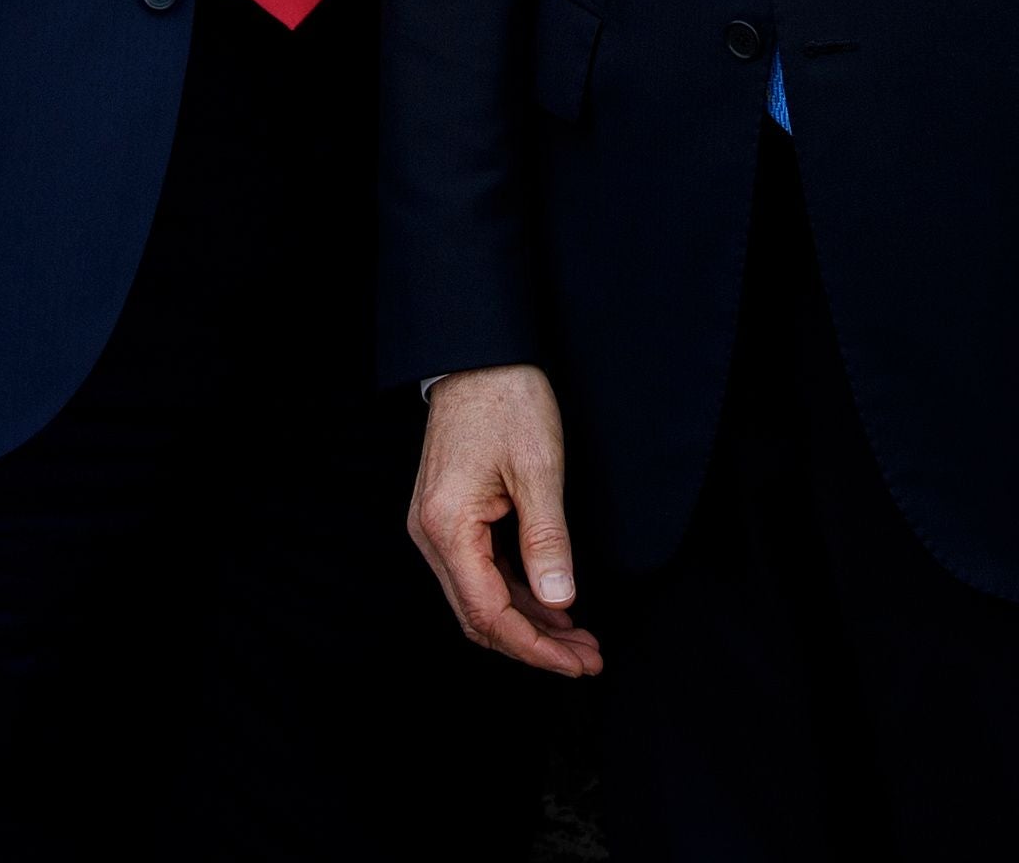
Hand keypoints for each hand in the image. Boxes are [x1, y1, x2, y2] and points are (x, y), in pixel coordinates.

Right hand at [409, 366, 601, 677]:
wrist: (478, 355)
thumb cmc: (507, 402)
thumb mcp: (538, 470)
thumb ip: (547, 540)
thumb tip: (560, 602)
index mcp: (447, 526)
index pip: (488, 613)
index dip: (535, 648)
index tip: (578, 662)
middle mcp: (430, 534)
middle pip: (478, 616)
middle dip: (534, 645)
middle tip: (587, 659)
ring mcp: (436, 527)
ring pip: (479, 599)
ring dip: (528, 624)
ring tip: (579, 639)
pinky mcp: (449, 518)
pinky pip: (480, 573)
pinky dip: (516, 596)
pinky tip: (553, 604)